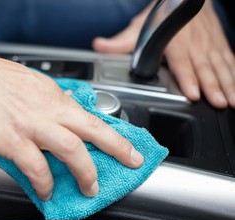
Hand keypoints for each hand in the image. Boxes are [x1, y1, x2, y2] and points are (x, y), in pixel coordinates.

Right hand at [0, 48, 143, 200]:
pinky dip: (45, 183)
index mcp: (51, 95)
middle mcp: (46, 109)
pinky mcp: (11, 140)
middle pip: (91, 129)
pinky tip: (47, 190)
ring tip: (91, 187)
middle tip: (130, 162)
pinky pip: (36, 167)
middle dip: (116, 148)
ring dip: (85, 172)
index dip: (112, 132)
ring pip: (71, 149)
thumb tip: (63, 106)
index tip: (126, 145)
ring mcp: (30, 125)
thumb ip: (48, 98)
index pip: (89, 115)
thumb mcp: (28, 82)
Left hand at [92, 0, 234, 108]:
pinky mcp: (218, 44)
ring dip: (227, 84)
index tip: (193, 93)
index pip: (182, 62)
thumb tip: (99, 46)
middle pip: (204, 67)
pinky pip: (229, 60)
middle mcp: (195, 44)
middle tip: (220, 103)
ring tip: (232, 101)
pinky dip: (234, 75)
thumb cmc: (161, 14)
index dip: (188, 78)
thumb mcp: (138, 27)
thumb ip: (120, 42)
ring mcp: (209, 44)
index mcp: (175, 42)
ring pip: (220, 66)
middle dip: (213, 86)